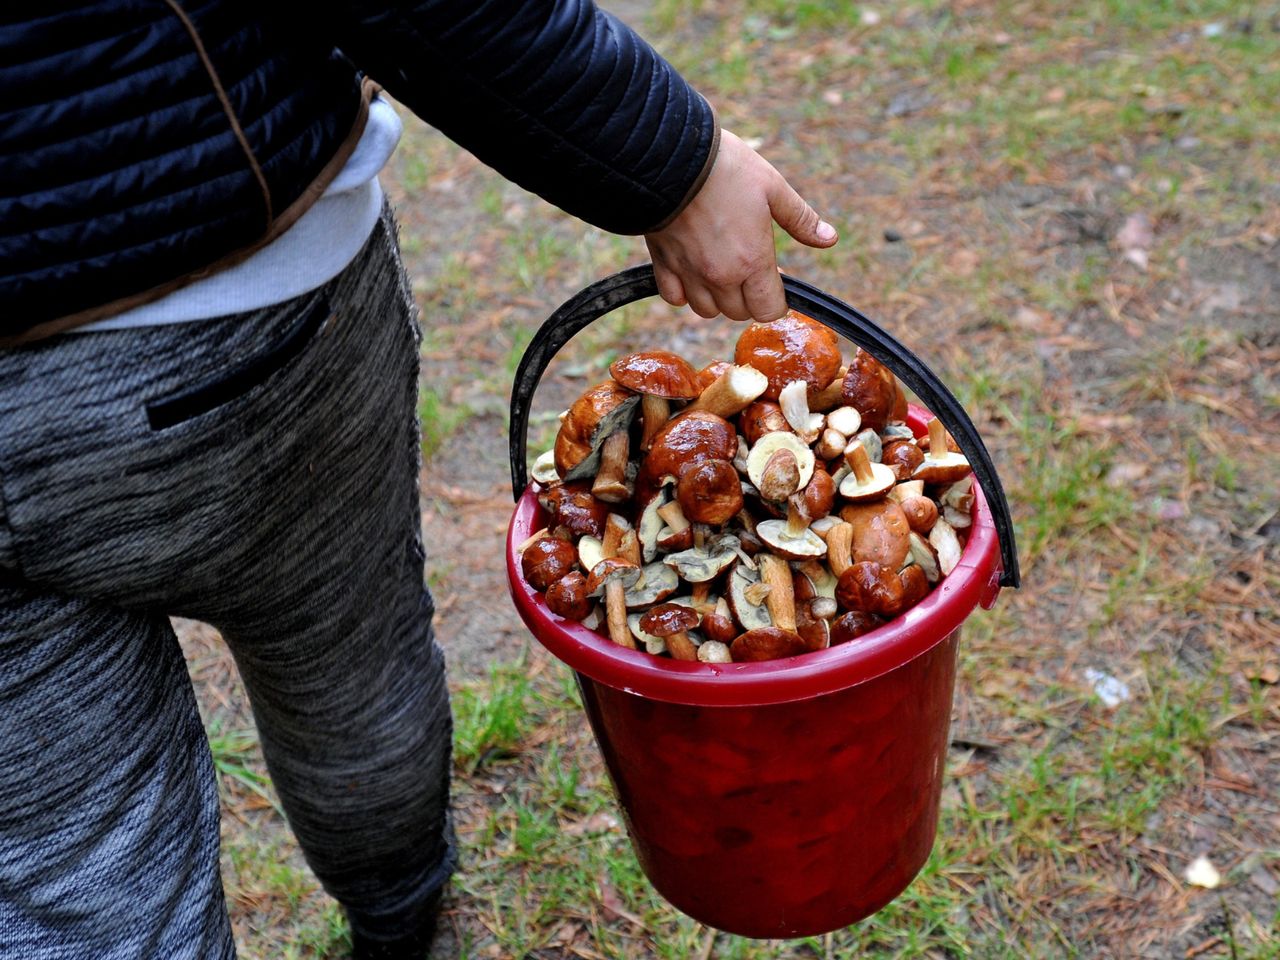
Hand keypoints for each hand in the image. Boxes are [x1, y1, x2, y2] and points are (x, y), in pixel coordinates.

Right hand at [643, 129, 836, 321]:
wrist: (670, 158)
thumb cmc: (726, 169)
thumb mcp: (773, 188)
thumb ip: (801, 220)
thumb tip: (829, 239)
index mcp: (752, 261)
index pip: (768, 310)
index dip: (775, 301)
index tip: (773, 283)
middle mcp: (720, 276)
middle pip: (738, 312)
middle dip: (747, 298)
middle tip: (748, 270)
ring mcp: (690, 273)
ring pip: (706, 310)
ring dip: (717, 299)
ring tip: (720, 272)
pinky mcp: (663, 265)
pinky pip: (675, 298)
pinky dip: (684, 293)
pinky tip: (692, 272)